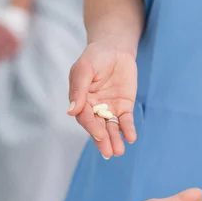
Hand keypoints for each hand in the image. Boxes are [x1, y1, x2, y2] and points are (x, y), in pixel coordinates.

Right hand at [67, 41, 137, 157]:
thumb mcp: (84, 69)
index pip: (84, 117)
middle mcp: (93, 108)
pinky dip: (128, 129)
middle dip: (103, 139)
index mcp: (80, 100)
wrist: (114, 48)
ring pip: (111, 127)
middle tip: (108, 152)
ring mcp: (108, 108)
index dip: (91, 126)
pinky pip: (125, 120)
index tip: (98, 134)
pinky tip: (130, 137)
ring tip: (118, 151)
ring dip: (114, 139)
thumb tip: (70, 111)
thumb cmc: (94, 57)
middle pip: (97, 126)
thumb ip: (78, 89)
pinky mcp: (123, 106)